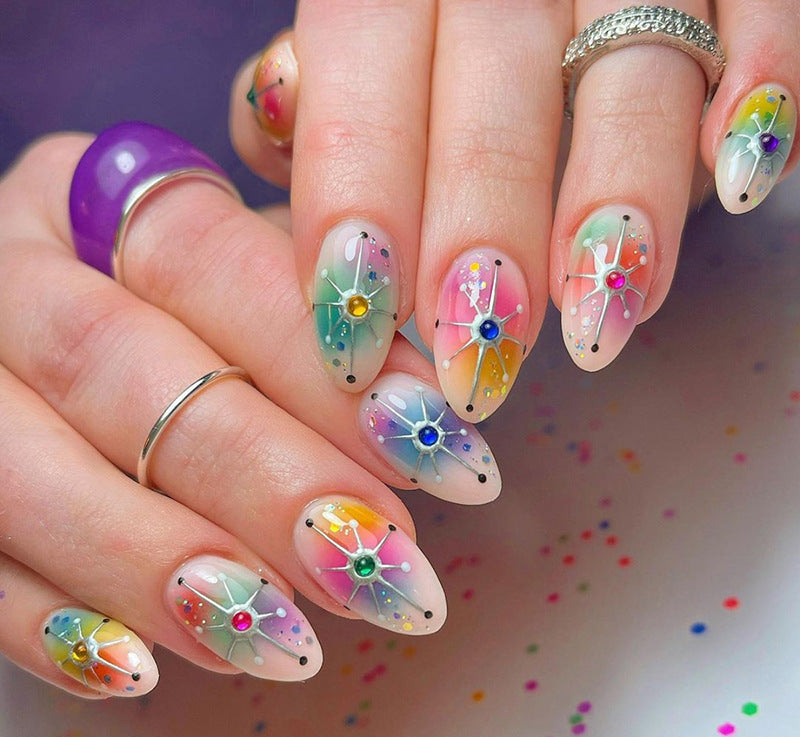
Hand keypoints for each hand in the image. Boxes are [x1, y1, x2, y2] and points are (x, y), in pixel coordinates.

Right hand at [0, 129, 502, 695]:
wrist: (68, 349)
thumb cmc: (197, 318)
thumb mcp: (257, 291)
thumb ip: (322, 330)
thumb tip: (424, 414)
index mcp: (95, 199)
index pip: (203, 257)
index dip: (316, 358)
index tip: (431, 444)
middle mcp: (8, 275)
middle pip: (110, 361)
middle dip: (257, 474)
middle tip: (376, 560)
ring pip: (21, 472)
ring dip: (156, 563)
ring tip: (284, 641)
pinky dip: (48, 624)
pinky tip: (146, 671)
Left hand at [231, 0, 798, 395]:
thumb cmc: (436, 15)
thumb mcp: (359, 33)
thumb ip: (316, 88)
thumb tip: (266, 141)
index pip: (356, 78)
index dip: (354, 208)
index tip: (355, 339)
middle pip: (492, 88)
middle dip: (483, 231)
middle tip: (476, 362)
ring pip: (631, 68)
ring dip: (616, 203)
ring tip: (597, 329)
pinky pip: (761, 8)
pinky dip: (762, 87)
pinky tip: (735, 185)